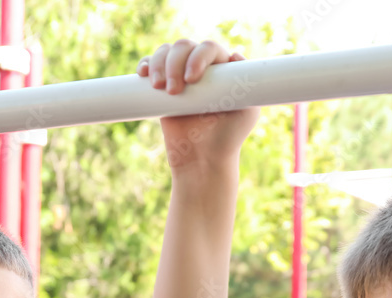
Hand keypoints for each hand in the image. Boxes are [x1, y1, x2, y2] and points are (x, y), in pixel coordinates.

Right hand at [137, 39, 259, 169]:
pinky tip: (143, 74)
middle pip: (184, 46)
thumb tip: (234, 54)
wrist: (202, 158)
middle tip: (173, 90)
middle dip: (174, 63)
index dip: (198, 57)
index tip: (192, 79)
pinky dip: (145, 64)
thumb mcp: (247, 113)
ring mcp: (180, 76)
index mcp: (223, 69)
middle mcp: (201, 68)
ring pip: (166, 52)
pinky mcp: (163, 87)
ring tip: (159, 88)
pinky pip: (150, 65)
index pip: (209, 49)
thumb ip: (249, 86)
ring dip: (159, 63)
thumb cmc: (227, 137)